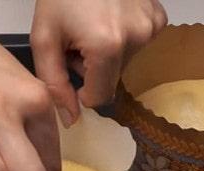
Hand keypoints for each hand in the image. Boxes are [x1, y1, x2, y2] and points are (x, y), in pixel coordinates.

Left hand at [31, 0, 166, 125]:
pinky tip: (108, 19)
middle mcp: (136, 38)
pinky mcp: (158, 17)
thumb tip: (70, 119)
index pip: (99, 97)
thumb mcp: (45, 41)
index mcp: (107, 47)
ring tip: (91, 27)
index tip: (71, 69)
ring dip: (106, 53)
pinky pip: (138, 43)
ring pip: (124, 63)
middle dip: (92, 69)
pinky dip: (123, 38)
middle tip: (76, 41)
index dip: (82, 90)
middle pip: (112, 79)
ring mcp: (151, 26)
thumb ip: (54, 84)